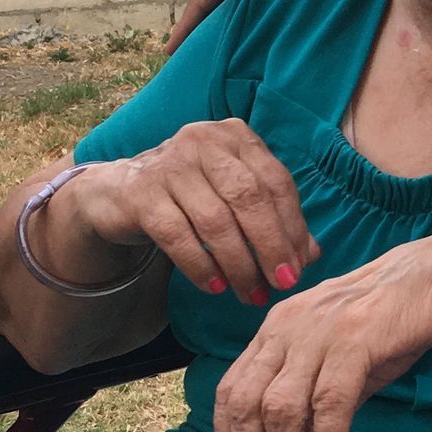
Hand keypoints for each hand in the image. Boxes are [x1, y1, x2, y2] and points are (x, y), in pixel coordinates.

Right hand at [57, 121, 318, 306]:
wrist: (121, 192)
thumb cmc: (193, 196)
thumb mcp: (235, 200)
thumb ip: (274, 220)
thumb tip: (310, 256)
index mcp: (236, 137)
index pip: (276, 183)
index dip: (293, 227)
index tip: (300, 267)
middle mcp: (204, 142)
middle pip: (249, 198)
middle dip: (271, 246)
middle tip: (283, 283)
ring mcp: (170, 164)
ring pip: (215, 220)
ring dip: (239, 265)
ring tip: (251, 294)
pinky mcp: (141, 192)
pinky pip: (178, 235)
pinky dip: (201, 265)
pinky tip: (216, 287)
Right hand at [169, 0, 343, 49]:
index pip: (201, 2)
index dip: (186, 26)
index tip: (169, 52)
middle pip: (214, 7)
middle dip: (199, 31)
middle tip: (185, 60)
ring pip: (235, 8)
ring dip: (222, 29)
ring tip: (213, 56)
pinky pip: (256, 6)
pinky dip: (246, 22)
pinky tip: (251, 38)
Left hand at [213, 226, 431, 431]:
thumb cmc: (398, 315)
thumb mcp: (345, 353)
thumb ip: (317, 392)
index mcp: (277, 327)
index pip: (230, 391)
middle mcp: (287, 327)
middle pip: (247, 406)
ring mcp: (320, 332)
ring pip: (281, 411)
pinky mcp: (356, 340)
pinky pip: (329, 406)